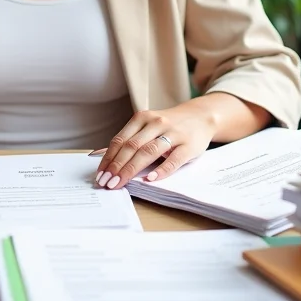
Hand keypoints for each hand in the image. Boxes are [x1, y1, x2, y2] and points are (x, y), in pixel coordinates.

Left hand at [95, 101, 216, 189]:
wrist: (201, 117)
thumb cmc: (168, 126)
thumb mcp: (148, 126)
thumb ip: (129, 139)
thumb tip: (101, 156)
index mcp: (142, 118)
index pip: (120, 140)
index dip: (108, 158)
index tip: (100, 174)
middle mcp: (156, 123)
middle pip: (131, 147)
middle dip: (116, 166)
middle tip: (106, 182)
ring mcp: (173, 134)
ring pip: (148, 152)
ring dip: (131, 169)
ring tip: (120, 183)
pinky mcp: (188, 145)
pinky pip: (173, 160)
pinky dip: (161, 170)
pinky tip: (150, 179)